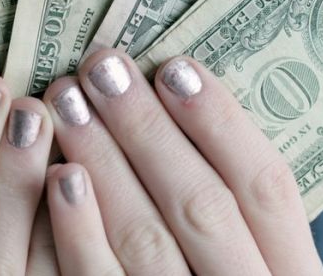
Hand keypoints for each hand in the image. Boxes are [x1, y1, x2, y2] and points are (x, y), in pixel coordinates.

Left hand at [41, 51, 322, 274]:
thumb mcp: (258, 263)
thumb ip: (235, 211)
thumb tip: (177, 98)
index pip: (265, 188)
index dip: (221, 123)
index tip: (176, 65)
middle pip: (200, 206)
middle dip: (147, 129)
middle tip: (102, 66)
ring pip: (147, 242)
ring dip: (104, 164)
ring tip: (67, 100)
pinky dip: (78, 232)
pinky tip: (57, 177)